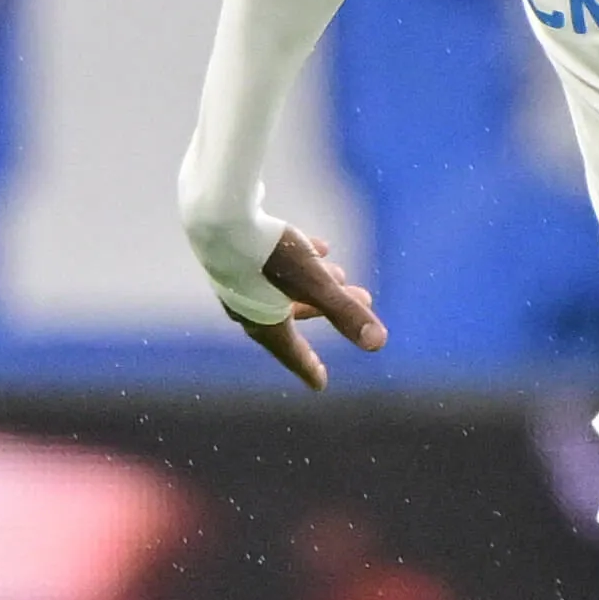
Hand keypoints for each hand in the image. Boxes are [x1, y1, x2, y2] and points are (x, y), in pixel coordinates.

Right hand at [236, 225, 385, 390]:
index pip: (290, 351)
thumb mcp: (312, 282)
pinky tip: (319, 247)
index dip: (308, 366)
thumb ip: (344, 311)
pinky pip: (274, 260)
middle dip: (329, 310)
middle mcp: (246, 305)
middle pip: (294, 315)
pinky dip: (300, 259)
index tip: (321, 384)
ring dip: (315, 284)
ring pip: (284, 287)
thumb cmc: (267, 254)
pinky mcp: (237, 249)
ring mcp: (238, 277)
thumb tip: (378, 344)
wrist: (219, 215)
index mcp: (262, 320)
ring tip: (341, 274)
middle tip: (364, 299)